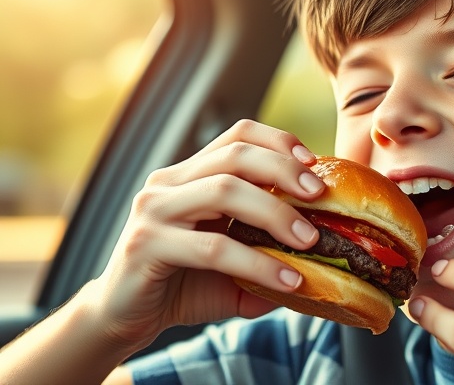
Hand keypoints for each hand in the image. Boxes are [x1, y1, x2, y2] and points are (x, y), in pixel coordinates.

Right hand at [92, 120, 324, 347]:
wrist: (125, 318)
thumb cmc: (184, 285)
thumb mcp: (236, 263)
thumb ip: (271, 251)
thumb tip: (328, 256)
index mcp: (190, 175)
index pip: (238, 135)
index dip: (279, 140)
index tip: (315, 162)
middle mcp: (168, 183)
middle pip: (235, 156)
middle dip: (284, 171)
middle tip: (320, 196)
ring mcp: (154, 210)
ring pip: (224, 191)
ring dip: (275, 213)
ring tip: (310, 240)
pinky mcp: (146, 245)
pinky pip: (213, 247)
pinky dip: (257, 263)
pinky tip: (287, 281)